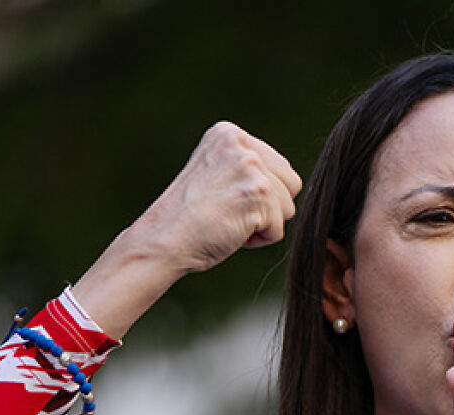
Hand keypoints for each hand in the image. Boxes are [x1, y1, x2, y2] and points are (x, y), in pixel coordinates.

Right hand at [73, 122, 301, 338]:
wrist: (162, 240)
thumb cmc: (188, 218)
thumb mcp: (217, 174)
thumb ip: (247, 167)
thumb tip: (292, 180)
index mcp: (229, 133)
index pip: (279, 168)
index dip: (257, 195)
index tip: (223, 200)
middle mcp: (242, 143)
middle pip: (291, 185)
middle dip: (267, 208)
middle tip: (227, 212)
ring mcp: (250, 166)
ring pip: (287, 208)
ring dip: (262, 224)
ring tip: (226, 221)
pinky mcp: (258, 192)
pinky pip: (278, 230)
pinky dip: (257, 240)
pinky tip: (229, 232)